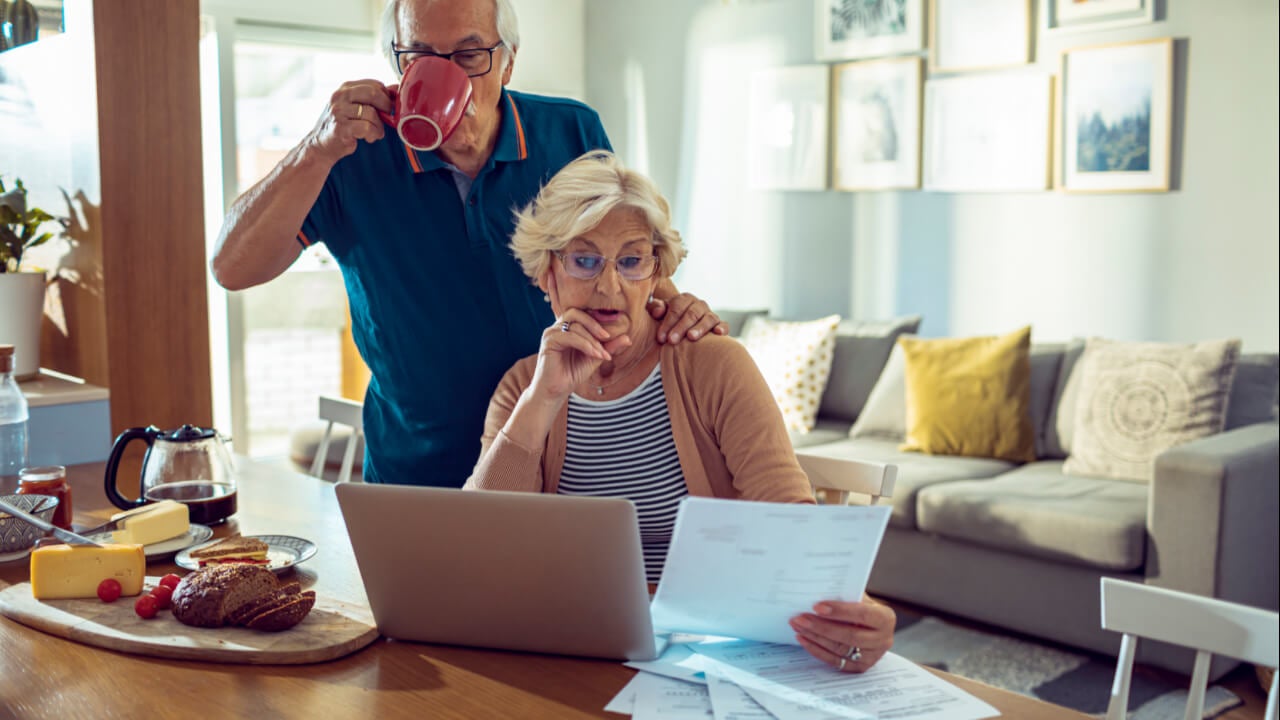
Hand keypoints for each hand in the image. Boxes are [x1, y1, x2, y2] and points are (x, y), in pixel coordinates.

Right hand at [302, 79, 394, 164]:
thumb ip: (371, 98)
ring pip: (372, 113)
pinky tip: (368, 138)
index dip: (386, 96)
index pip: (374, 84)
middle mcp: (340, 96)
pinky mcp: (341, 127)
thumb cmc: (342, 125)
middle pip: (374, 93)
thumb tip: (395, 89)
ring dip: (379, 126)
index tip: (388, 108)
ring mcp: (339, 111)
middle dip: (386, 107)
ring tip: (374, 133)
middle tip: (387, 119)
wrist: (321, 146)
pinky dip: (373, 134)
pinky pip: (367, 127)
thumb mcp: (354, 107)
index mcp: (345, 88)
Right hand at [530, 273, 631, 399]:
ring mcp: (552, 332)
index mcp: (568, 327)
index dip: (585, 303)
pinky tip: (595, 354)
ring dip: (592, 337)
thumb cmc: (572, 373)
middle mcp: (558, 326)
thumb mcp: (595, 358)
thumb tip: (628, 337)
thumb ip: (609, 346)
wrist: (555, 392)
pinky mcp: (549, 341)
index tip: (613, 311)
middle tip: (608, 336)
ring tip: (603, 353)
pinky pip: (571, 336)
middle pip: (578, 312)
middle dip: (596, 322)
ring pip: (575, 323)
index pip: (574, 308)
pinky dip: (586, 344)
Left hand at [647, 292, 728, 344]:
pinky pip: (724, 324)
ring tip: (691, 337)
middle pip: (691, 314)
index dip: (668, 323)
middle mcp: (698, 304)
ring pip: (708, 318)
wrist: (683, 329)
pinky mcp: (719, 324)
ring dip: (700, 327)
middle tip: (672, 340)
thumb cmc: (669, 322)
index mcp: (683, 299)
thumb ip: (655, 309)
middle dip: (681, 327)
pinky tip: (718, 333)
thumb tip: (658, 310)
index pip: (676, 308)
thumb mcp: (660, 315)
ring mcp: (710, 314)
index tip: (661, 338)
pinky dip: (722, 328)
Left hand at [788, 594, 895, 672]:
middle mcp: (883, 640)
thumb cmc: (862, 606)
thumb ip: (846, 595)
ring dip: (815, 637)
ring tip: (798, 626)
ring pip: (840, 649)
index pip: (863, 614)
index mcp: (886, 618)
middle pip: (850, 635)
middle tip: (800, 618)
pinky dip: (817, 650)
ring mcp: (872, 657)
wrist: (872, 626)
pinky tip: (804, 639)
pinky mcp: (859, 668)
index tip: (817, 606)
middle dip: (821, 627)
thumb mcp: (859, 597)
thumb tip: (820, 591)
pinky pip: (835, 662)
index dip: (839, 611)